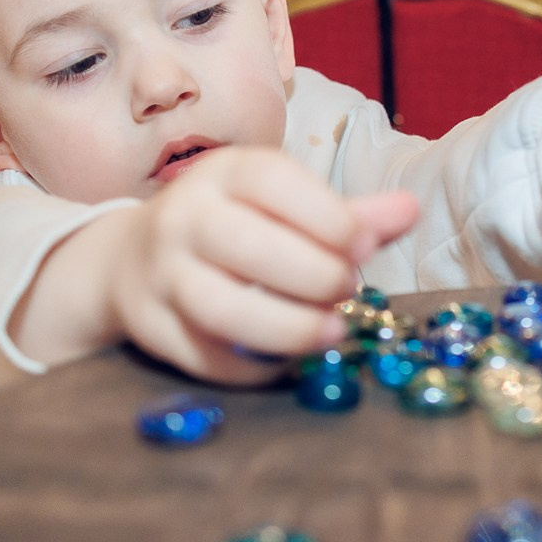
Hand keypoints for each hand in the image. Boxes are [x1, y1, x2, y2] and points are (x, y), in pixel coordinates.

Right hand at [31, 148, 418, 384]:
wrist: (130, 257)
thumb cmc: (232, 225)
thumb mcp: (283, 207)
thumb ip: (347, 215)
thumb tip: (411, 210)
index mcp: (225, 174)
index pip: (272, 182)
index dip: (326, 215)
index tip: (367, 246)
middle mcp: (185, 217)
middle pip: (246, 246)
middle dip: (311, 274)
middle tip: (348, 290)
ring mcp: (161, 273)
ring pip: (220, 307)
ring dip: (286, 326)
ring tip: (332, 333)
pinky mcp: (150, 326)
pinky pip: (203, 356)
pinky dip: (254, 366)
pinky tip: (290, 362)